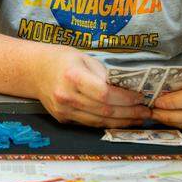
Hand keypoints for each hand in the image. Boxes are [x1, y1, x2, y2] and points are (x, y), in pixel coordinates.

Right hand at [37, 48, 151, 128]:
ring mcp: (63, 110)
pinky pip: (90, 123)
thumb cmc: (62, 60)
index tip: (140, 97)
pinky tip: (121, 120)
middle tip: (146, 111)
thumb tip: (128, 88)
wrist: (35, 71)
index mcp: (72, 76)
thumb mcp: (84, 58)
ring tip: (138, 118)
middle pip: (104, 110)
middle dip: (129, 112)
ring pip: (99, 121)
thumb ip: (104, 74)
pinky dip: (107, 122)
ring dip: (122, 121)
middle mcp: (66, 96)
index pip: (104, 93)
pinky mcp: (63, 119)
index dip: (125, 98)